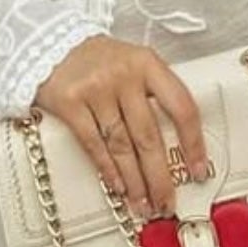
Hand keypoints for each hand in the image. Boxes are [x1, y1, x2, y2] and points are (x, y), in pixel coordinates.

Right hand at [34, 32, 208, 218]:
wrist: (49, 42)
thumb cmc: (99, 59)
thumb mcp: (134, 63)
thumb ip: (154, 94)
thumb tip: (178, 144)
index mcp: (148, 64)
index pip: (181, 107)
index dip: (192, 143)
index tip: (198, 170)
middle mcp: (124, 75)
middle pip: (149, 136)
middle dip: (160, 176)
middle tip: (166, 203)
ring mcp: (95, 88)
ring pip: (121, 146)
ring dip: (134, 181)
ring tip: (142, 203)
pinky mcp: (69, 101)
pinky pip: (93, 144)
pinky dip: (107, 169)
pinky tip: (117, 186)